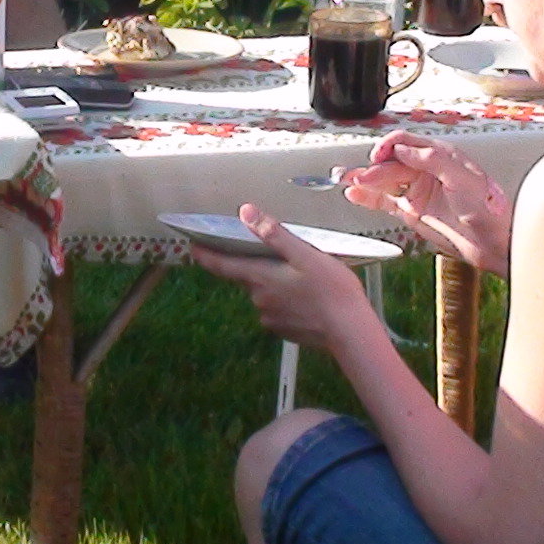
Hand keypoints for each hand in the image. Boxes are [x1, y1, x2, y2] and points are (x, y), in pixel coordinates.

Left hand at [184, 205, 375, 354]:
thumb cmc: (331, 289)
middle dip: (257, 266)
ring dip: (276, 285)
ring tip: (304, 279)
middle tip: (280, 258)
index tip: (193, 248)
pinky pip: (278, 310)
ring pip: (265, 294)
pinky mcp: (283, 330)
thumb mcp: (305, 254)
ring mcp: (270, 317)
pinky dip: (287, 302)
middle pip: (248, 277)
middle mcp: (259, 299)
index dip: (206, 256)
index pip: (223, 265)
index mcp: (261, 278)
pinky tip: (308, 298)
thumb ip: (273, 234)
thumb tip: (247, 213)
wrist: (349, 331)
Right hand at [338, 131, 512, 272]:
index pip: (407, 142)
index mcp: (441, 156)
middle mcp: (427, 171)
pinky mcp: (413, 212)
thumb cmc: (488, 209)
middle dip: (373, 168)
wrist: (493, 243)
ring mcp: (418, 191)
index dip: (390, 146)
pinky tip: (355, 194)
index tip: (378, 155)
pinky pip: (386, 201)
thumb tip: (405, 148)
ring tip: (346, 180)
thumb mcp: (463, 178)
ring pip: (385, 180)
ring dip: (365, 180)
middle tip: (359, 176)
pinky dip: (368, 197)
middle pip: (392, 163)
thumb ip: (433, 160)